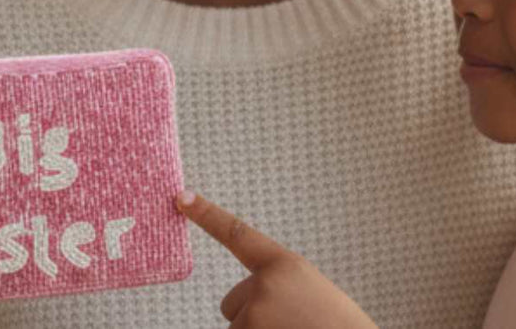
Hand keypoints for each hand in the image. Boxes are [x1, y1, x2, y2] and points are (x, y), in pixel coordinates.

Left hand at [175, 190, 378, 328]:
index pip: (238, 234)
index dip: (207, 215)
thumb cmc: (333, 324)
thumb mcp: (308, 292)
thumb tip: (246, 305)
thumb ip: (277, 284)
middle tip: (291, 323)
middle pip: (233, 301)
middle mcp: (264, 284)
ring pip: (237, 326)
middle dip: (254, 316)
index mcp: (284, 264)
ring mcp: (253, 314)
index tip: (182, 198)